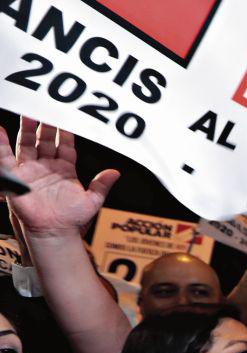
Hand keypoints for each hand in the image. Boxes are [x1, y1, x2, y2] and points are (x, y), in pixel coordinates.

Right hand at [0, 117, 118, 238]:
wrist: (54, 232)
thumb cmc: (72, 220)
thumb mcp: (92, 201)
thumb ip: (102, 185)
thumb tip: (116, 173)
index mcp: (65, 169)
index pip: (65, 144)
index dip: (65, 131)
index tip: (67, 116)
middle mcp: (47, 167)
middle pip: (44, 140)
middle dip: (45, 124)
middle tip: (46, 106)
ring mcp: (31, 170)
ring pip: (27, 144)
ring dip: (26, 128)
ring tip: (27, 111)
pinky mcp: (16, 176)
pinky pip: (6, 157)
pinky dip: (2, 144)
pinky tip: (0, 131)